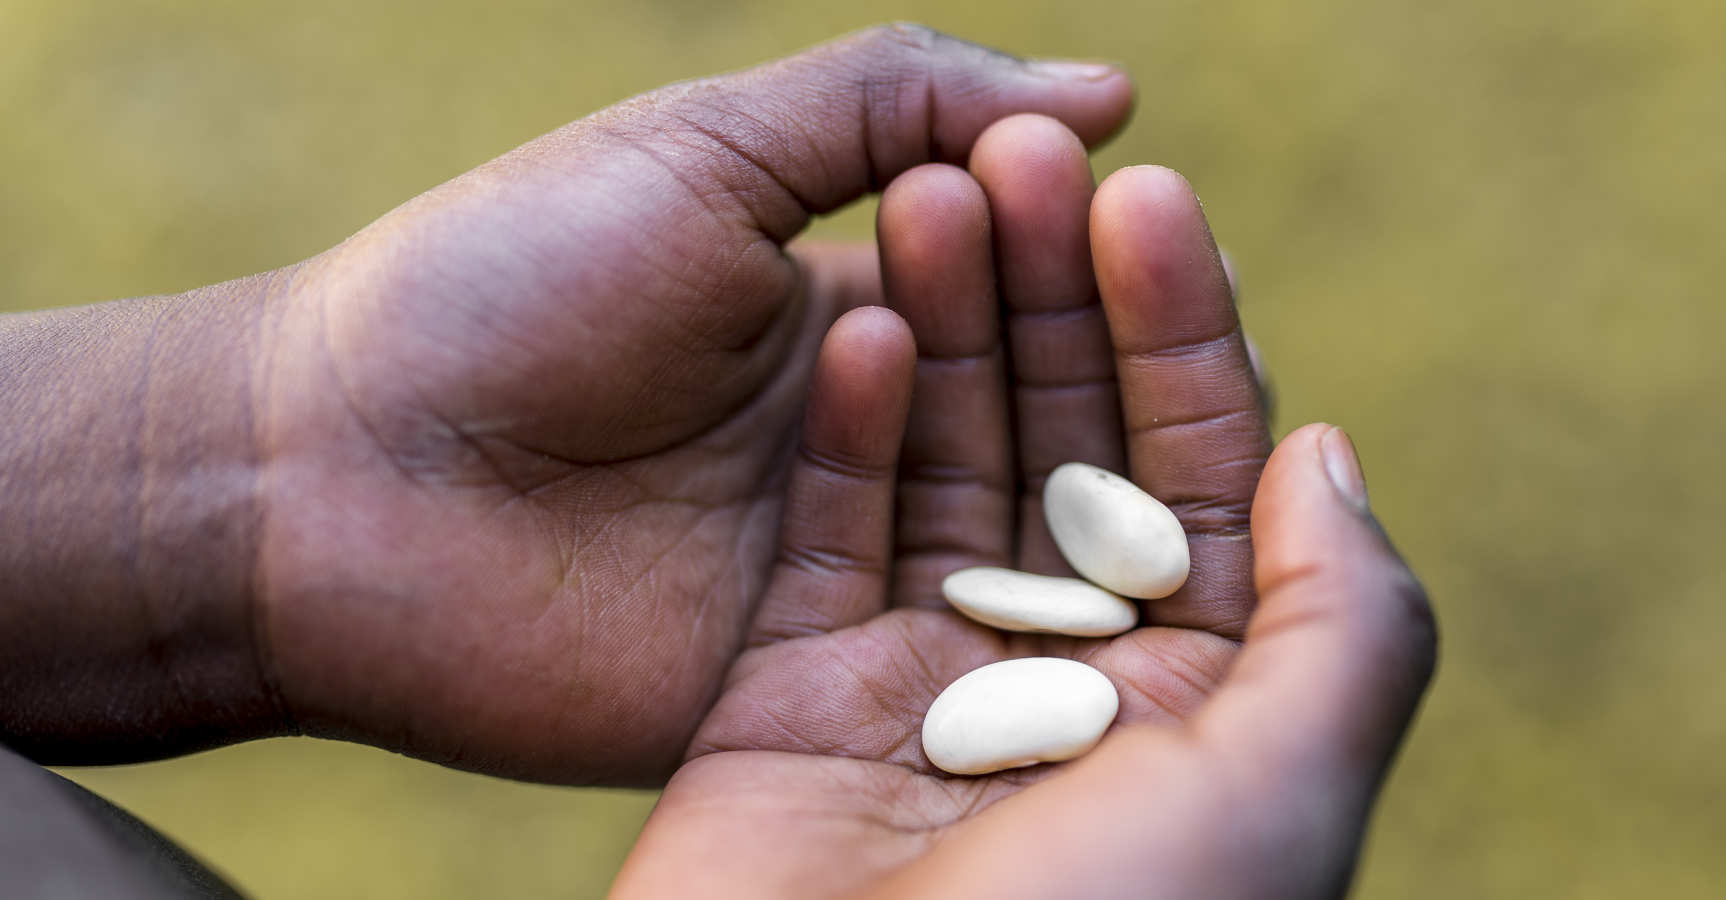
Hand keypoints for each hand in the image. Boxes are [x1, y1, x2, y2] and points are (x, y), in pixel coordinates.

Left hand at [241, 27, 1134, 782]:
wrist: (329, 478)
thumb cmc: (502, 286)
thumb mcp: (703, 149)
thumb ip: (894, 103)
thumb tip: (1110, 88)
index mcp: (861, 326)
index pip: (1030, 291)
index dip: (1088, 241)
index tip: (1129, 187)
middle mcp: (879, 455)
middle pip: (1050, 404)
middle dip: (1097, 322)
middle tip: (1149, 254)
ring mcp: (857, 578)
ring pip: (1033, 521)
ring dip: (1080, 433)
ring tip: (1122, 359)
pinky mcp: (823, 687)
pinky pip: (961, 637)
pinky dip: (1023, 571)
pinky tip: (1072, 504)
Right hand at [606, 128, 1437, 896]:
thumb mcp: (1280, 793)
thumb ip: (1344, 622)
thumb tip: (1327, 448)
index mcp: (1199, 704)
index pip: (1203, 474)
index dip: (1186, 330)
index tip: (1152, 196)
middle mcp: (1068, 684)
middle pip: (1067, 443)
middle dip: (1056, 300)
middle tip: (1026, 154)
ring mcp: (921, 686)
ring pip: (941, 466)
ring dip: (940, 329)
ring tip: (931, 190)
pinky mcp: (786, 701)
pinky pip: (818, 536)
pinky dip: (834, 430)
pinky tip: (847, 319)